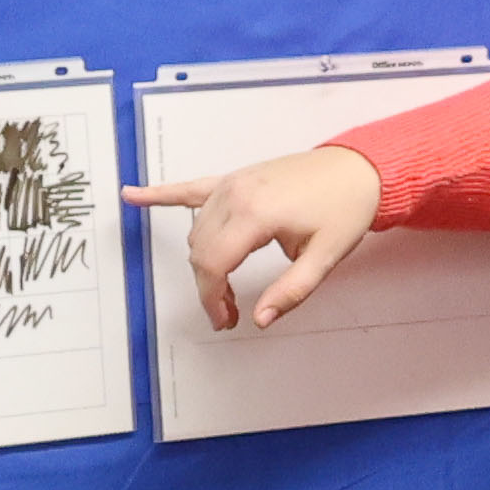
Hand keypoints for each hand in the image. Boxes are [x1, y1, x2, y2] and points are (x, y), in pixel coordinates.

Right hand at [131, 147, 380, 331]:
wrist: (358, 169)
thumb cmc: (344, 208)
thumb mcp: (324, 259)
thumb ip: (291, 292)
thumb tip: (260, 320)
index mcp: (256, 214)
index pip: (213, 265)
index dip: (213, 300)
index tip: (224, 320)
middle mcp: (236, 194)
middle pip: (201, 252)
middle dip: (208, 288)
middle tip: (229, 314)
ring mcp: (232, 183)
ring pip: (196, 232)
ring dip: (202, 263)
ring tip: (224, 292)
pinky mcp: (234, 179)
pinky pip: (189, 188)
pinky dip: (159, 194)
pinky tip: (131, 195)